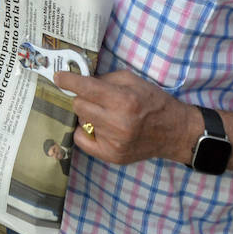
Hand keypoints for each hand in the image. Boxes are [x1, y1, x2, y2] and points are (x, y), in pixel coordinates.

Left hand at [57, 68, 195, 166]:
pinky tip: (100, 128)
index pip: (86, 89)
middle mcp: (117, 123)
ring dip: (87, 115)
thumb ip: (104, 79)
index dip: (68, 81)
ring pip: (80, 121)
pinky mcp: (111, 156)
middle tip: (95, 99)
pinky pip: (81, 140)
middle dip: (82, 98)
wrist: (174, 132)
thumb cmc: (153, 102)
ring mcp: (113, 142)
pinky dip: (86, 132)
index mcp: (123, 100)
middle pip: (78, 105)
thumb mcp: (132, 80)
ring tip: (104, 115)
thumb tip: (79, 80)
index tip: (58, 77)